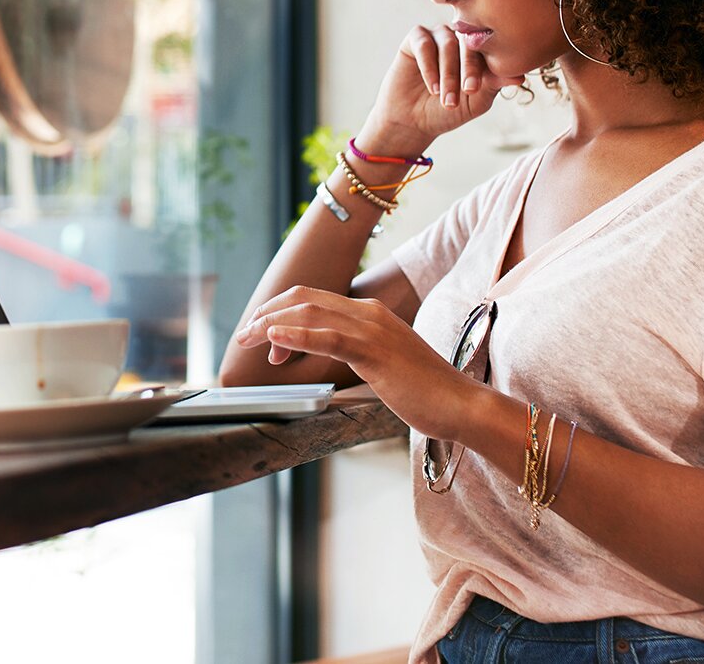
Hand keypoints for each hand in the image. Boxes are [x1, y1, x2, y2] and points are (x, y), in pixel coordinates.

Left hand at [232, 285, 478, 440]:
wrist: (461, 404)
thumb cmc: (423, 391)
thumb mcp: (382, 364)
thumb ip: (354, 353)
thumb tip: (324, 357)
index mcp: (369, 314)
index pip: (313, 300)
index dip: (280, 313)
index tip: (261, 336)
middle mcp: (368, 314)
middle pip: (304, 300)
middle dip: (267, 314)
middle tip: (243, 336)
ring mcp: (372, 330)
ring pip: (310, 314)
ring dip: (271, 324)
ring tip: (247, 338)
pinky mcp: (375, 352)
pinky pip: (329, 338)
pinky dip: (296, 335)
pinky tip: (274, 339)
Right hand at [355, 24, 526, 158]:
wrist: (413, 121)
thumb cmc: (448, 110)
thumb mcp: (476, 101)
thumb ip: (494, 84)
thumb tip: (520, 76)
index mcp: (479, 51)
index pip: (488, 49)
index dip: (485, 68)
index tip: (476, 89)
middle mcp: (459, 39)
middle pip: (468, 43)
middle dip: (468, 69)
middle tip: (466, 90)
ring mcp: (438, 36)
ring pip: (447, 44)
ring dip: (447, 73)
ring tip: (445, 98)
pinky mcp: (416, 38)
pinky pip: (424, 43)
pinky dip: (428, 66)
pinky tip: (432, 87)